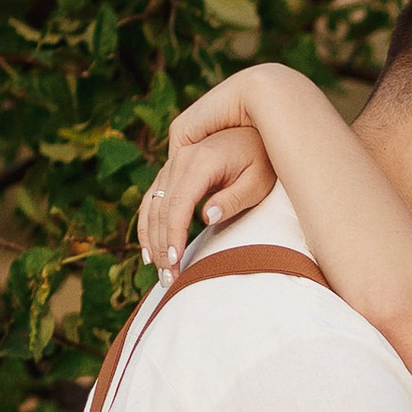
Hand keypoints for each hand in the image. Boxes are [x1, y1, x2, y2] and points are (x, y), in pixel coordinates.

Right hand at [138, 68, 292, 272]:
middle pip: (160, 208)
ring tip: (158, 271)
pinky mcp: (173, 171)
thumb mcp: (258, 182)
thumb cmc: (264, 160)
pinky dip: (147, 225)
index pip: (178, 203)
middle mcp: (181, 159)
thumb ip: (233, 199)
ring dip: (151, 240)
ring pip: (151, 205)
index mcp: (200, 160)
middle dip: (162, 246)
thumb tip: (206, 217)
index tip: (174, 261)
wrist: (258, 132)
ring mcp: (174, 164)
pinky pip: (152, 199)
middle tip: (169, 279)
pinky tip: (149, 251)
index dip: (173, 234)